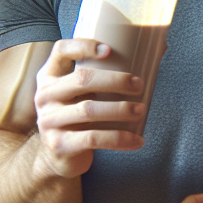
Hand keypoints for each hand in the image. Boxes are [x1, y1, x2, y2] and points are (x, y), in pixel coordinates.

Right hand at [32, 39, 144, 178]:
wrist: (57, 156)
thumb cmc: (78, 115)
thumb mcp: (80, 94)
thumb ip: (103, 75)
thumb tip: (159, 47)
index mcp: (49, 76)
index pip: (61, 50)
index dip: (83, 46)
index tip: (110, 50)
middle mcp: (44, 95)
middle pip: (81, 79)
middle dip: (115, 80)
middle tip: (139, 85)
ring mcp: (49, 121)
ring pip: (89, 110)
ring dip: (120, 109)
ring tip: (141, 110)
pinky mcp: (59, 144)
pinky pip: (93, 139)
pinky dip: (119, 139)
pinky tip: (137, 140)